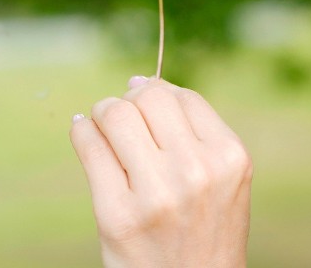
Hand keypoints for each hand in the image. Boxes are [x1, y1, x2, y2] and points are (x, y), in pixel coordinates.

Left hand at [70, 77, 252, 267]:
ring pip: (115, 113)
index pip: (182, 96)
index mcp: (229, 157)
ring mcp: (156, 194)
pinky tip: (84, 135)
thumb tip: (140, 80)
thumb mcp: (222, 179)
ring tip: (105, 129)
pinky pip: (88, 145)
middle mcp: (196, 171)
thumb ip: (193, 131)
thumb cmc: (204, 232)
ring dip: (104, 113)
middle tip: (122, 121)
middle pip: (148, 96)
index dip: (159, 96)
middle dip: (129, 100)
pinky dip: (81, 132)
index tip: (147, 112)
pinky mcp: (117, 215)